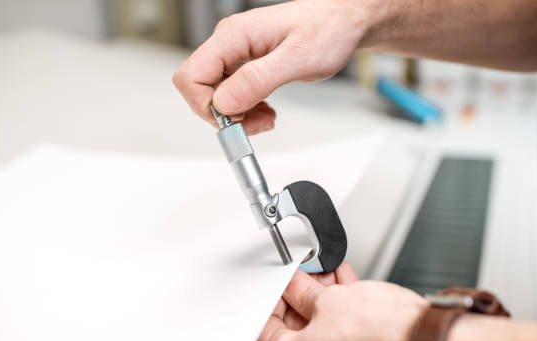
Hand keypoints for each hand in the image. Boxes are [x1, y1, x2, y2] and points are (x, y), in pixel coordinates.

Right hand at [172, 0, 368, 134]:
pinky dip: (245, 109)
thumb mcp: (298, 59)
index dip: (207, 106)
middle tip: (257, 122)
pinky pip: (231, 93)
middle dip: (224, 115)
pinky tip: (265, 109)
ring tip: (266, 117)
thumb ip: (258, 80)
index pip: (191, 76)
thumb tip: (224, 102)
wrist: (344, 21)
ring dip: (236, 115)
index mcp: (234, 36)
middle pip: (199, 89)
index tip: (237, 119)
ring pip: (215, 95)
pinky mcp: (246, 64)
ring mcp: (236, 54)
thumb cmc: (328, 29)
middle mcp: (229, 43)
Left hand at [256, 262, 428, 340]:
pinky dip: (343, 309)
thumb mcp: (330, 299)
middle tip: (304, 270)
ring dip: (324, 297)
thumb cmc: (383, 335)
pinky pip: (343, 333)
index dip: (270, 297)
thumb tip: (296, 284)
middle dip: (300, 294)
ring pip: (322, 328)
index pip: (265, 328)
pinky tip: (346, 283)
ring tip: (328, 271)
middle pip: (295, 327)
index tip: (277, 282)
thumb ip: (304, 290)